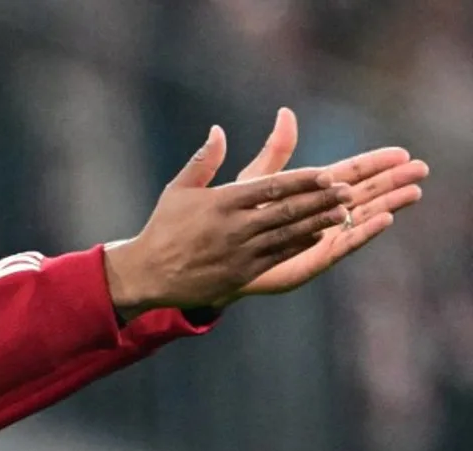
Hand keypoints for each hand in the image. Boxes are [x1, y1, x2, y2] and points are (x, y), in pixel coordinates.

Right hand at [103, 124, 353, 317]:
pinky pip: (278, 255)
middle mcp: (234, 227)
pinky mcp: (241, 272)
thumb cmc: (163, 228)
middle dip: (320, 200)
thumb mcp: (178, 190)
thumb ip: (203, 160)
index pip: (270, 188)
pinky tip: (318, 234)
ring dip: (318, 222)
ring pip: (288, 234)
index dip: (302, 181)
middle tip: (348, 190)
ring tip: (344, 211)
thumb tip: (217, 130)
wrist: (148, 274)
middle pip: (286, 210)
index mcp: (221, 203)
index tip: (326, 174)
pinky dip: (300, 243)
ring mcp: (240, 252)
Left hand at [217, 107, 427, 303]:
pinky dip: (363, 232)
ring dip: (386, 205)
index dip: (372, 163)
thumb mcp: (252, 180)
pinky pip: (341, 245)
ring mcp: (317, 238)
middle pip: (361, 194)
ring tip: (413, 192)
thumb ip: (274, 152)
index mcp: (306, 192)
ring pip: (358, 219)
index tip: (400, 152)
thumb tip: (285, 113)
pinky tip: (385, 219)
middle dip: (390, 182)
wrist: (212, 257)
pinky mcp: (310, 259)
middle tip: (421, 169)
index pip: (346, 173)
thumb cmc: (228, 218)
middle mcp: (317, 214)